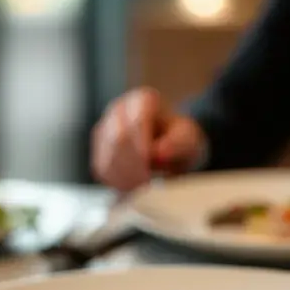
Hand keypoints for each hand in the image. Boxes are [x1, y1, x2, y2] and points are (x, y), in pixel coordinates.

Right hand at [91, 87, 205, 190]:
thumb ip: (177, 143)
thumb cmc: (179, 140)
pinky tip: (131, 188)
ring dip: (124, 177)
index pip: (137, 122)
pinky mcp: (99, 149)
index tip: (151, 170)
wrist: (170, 146)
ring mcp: (105, 128)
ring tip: (140, 189)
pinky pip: (101, 168)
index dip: (142, 149)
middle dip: (132, 166)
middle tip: (146, 185)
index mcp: (143, 101)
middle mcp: (119, 110)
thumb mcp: (189, 138)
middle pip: (117, 139)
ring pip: (106, 155)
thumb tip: (156, 153)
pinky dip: (116, 182)